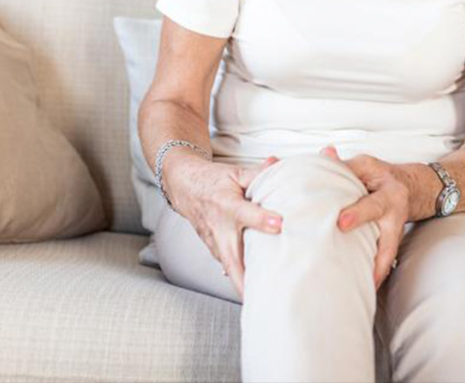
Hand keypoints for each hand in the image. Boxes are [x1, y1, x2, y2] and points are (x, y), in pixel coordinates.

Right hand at [165, 153, 282, 301]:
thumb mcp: (235, 172)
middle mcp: (219, 227)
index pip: (244, 213)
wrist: (185, 188)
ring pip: (230, 268)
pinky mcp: (215, 251)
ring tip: (265, 301)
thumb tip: (277, 163)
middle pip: (232, 257)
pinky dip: (240, 281)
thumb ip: (259, 172)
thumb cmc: (215, 180)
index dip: (261, 219)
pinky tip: (255, 294)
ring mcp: (215, 242)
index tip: (279, 225)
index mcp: (226, 204)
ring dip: (244, 285)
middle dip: (246, 278)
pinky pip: (229, 268)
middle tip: (264, 294)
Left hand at [320, 145, 409, 290]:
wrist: (410, 188)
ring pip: (389, 255)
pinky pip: (385, 262)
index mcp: (388, 193)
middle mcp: (395, 215)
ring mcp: (395, 232)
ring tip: (364, 288)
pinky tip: (365, 288)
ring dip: (377, 272)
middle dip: (375, 256)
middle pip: (388, 238)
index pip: (373, 203)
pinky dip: (376, 275)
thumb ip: (345, 165)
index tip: (341, 221)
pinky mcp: (391, 243)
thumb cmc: (381, 176)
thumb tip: (324, 156)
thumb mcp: (366, 165)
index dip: (358, 213)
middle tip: (358, 269)